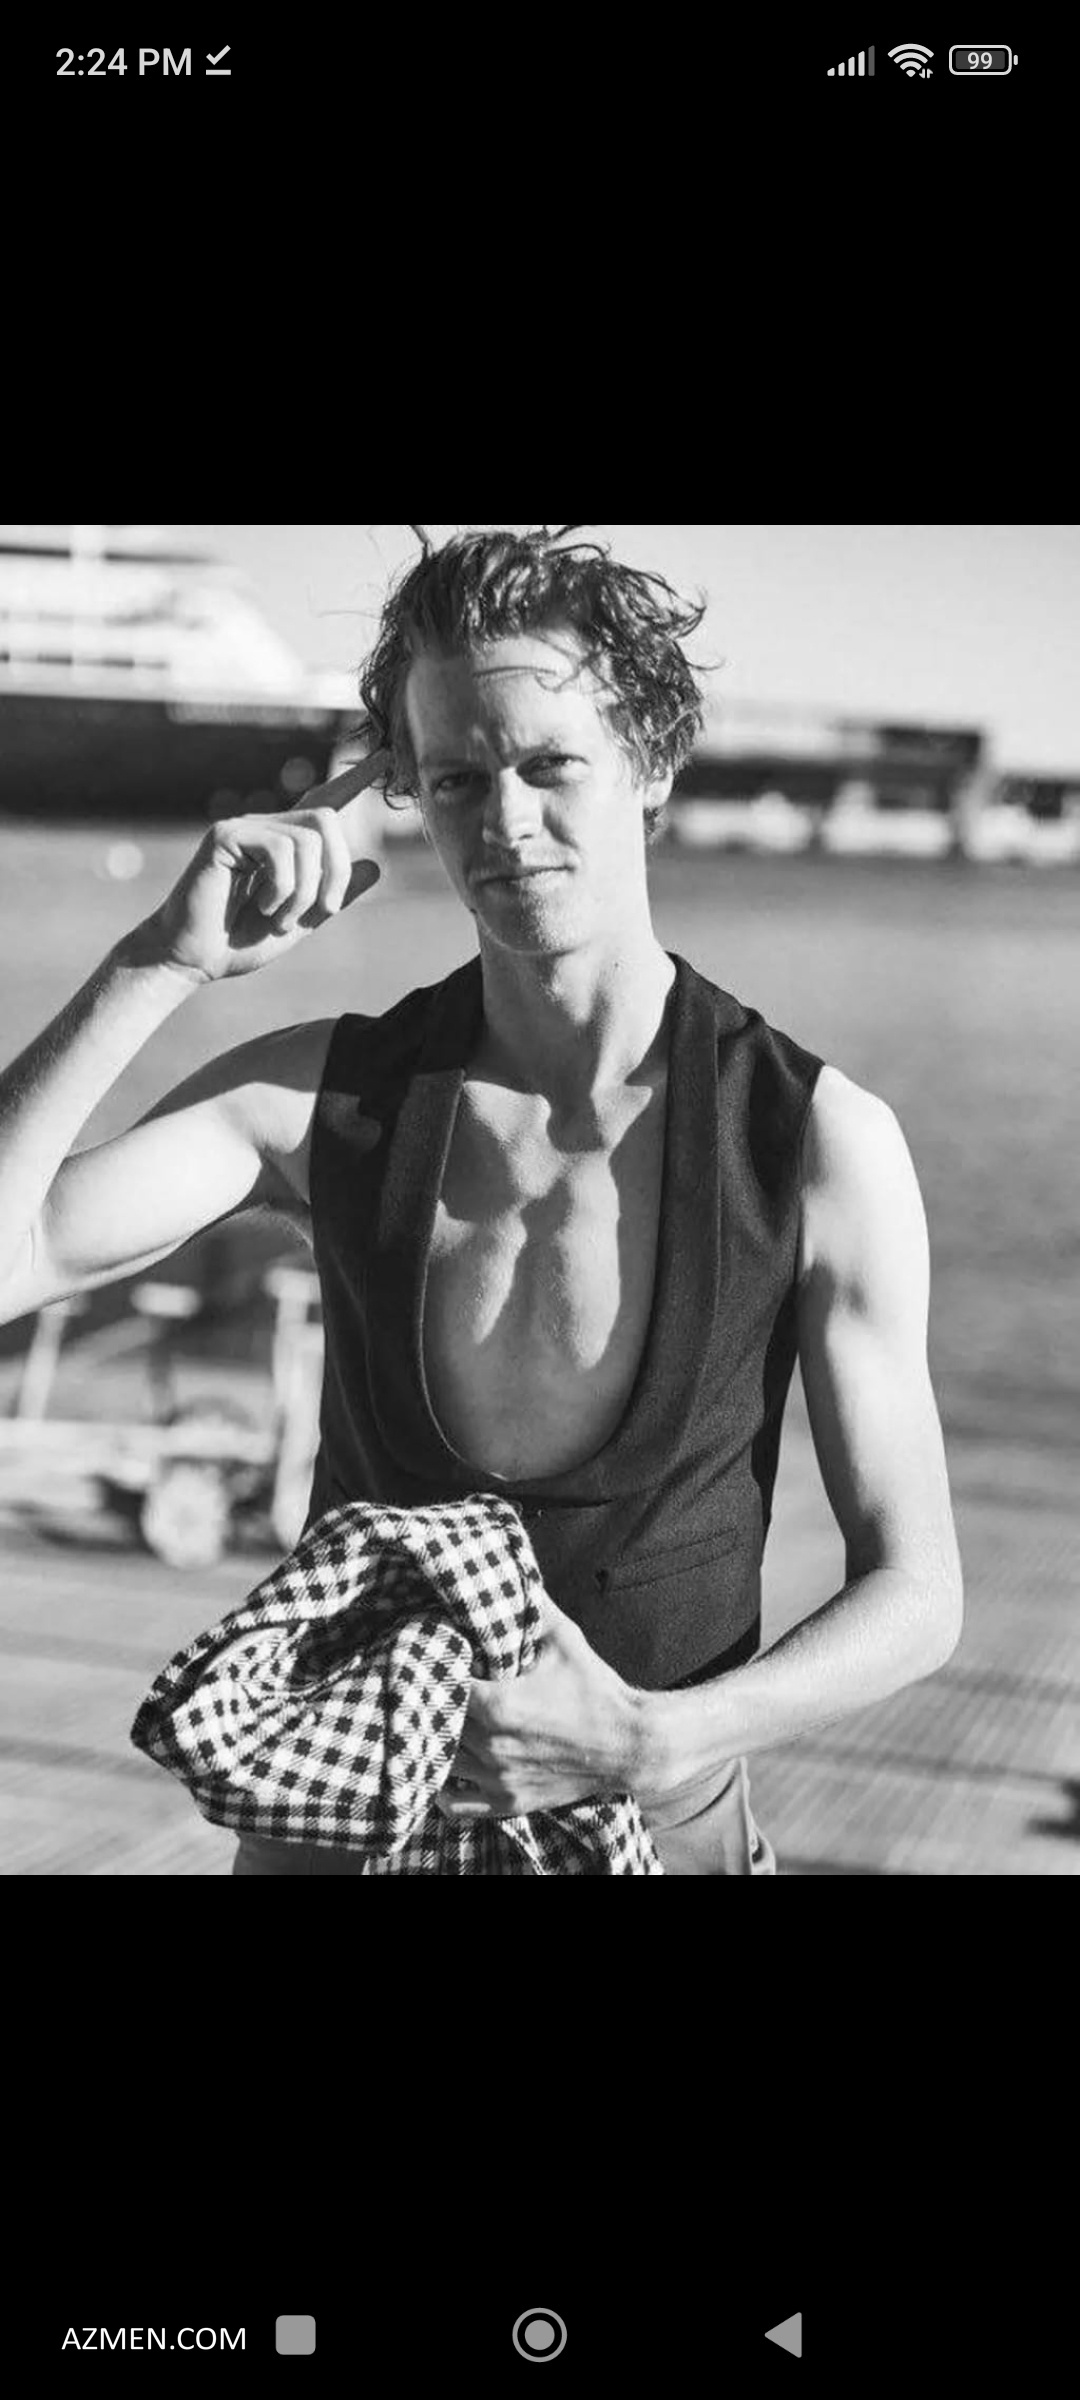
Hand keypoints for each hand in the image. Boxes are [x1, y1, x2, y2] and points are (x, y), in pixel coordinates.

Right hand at [134, 747, 387, 985]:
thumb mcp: (302, 922)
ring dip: (306, 891)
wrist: (194, 959)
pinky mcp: (225, 836)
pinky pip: (280, 850)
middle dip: (338, 870)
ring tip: (280, 918)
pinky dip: (283, 888)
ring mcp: (245, 827)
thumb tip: (375, 865)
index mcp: (286, 846)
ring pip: (308, 839)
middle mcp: (267, 828)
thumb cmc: (240, 942)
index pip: (324, 802)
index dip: (355, 780)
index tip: (387, 756)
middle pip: (326, 820)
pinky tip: (263, 907)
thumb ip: (334, 896)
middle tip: (325, 911)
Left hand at [437, 1588, 647, 1819]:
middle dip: (428, 1702)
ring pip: (439, 1763)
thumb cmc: (595, 1688)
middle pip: (434, 1724)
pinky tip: (447, 1763)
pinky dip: (443, 1787)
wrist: (631, 1744)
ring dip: (434, 1741)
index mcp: (498, 1706)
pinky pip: (455, 1804)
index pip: (439, 1685)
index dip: (431, 1668)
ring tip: (436, 1719)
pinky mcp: (508, 1802)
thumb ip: (530, 1604)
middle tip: (426, 1684)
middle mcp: (491, 1747)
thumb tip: (508, 1567)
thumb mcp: (563, 1638)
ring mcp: (498, 1780)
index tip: (431, 1654)